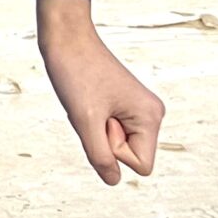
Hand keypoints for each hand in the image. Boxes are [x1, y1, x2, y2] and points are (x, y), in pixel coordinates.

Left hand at [38, 0, 163, 184]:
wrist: (65, 37)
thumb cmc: (75, 72)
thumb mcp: (84, 120)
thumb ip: (100, 155)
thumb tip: (112, 180)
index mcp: (152, 117)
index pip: (140, 165)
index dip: (114, 149)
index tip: (101, 117)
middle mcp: (152, 114)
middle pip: (128, 155)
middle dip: (102, 138)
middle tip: (90, 106)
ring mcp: (138, 108)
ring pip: (115, 142)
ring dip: (94, 128)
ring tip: (87, 100)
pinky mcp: (122, 103)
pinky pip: (107, 129)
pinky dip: (92, 120)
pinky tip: (86, 98)